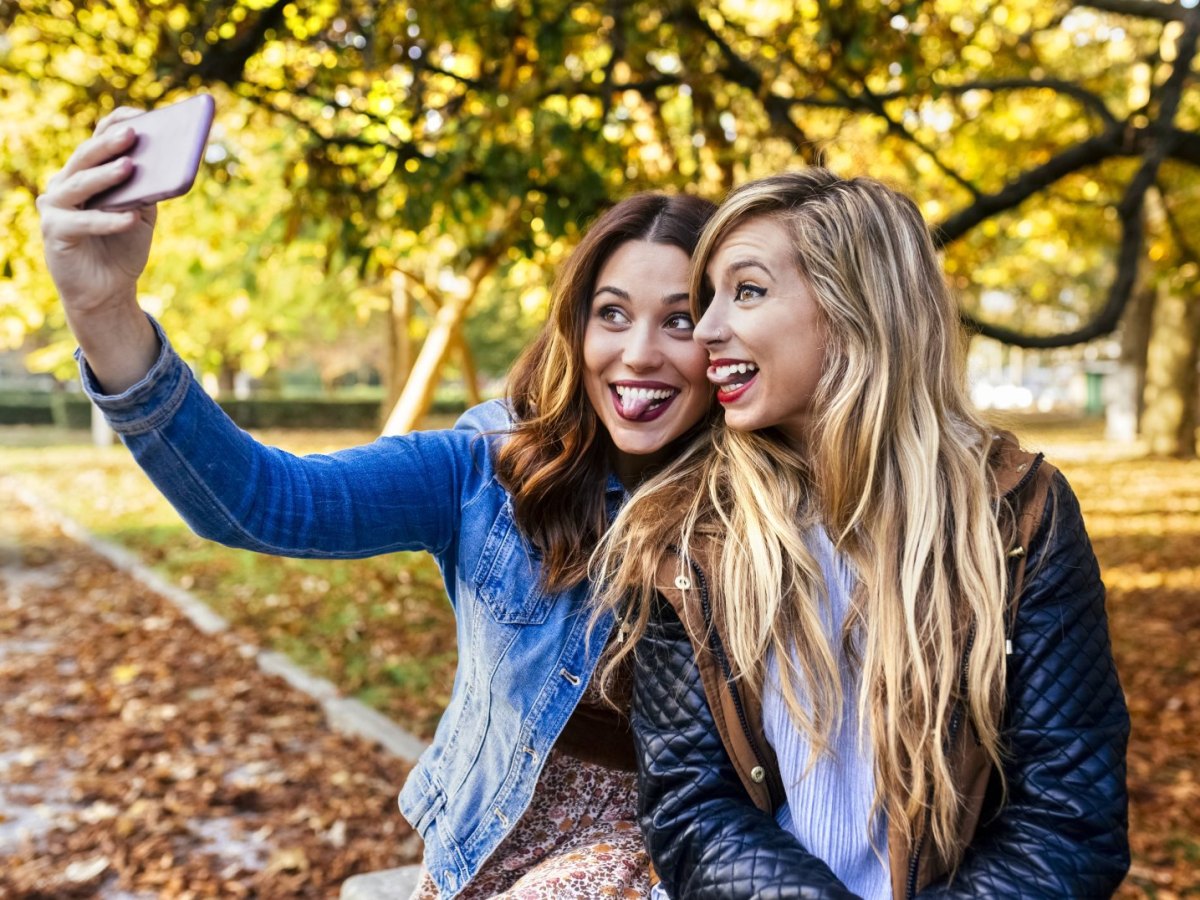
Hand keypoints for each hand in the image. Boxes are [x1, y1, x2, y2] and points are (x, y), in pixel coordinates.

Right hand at [36, 108, 162, 392]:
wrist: (108, 292)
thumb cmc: (124, 248)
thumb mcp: (142, 214)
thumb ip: (148, 191)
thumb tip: (166, 166)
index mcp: (87, 174)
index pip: (97, 140)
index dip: (117, 125)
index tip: (143, 114)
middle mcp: (65, 184)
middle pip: (86, 158)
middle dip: (110, 143)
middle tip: (134, 133)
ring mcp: (56, 207)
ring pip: (79, 184)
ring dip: (105, 175)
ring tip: (130, 166)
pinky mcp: (54, 232)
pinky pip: (83, 222)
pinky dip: (107, 219)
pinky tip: (130, 217)